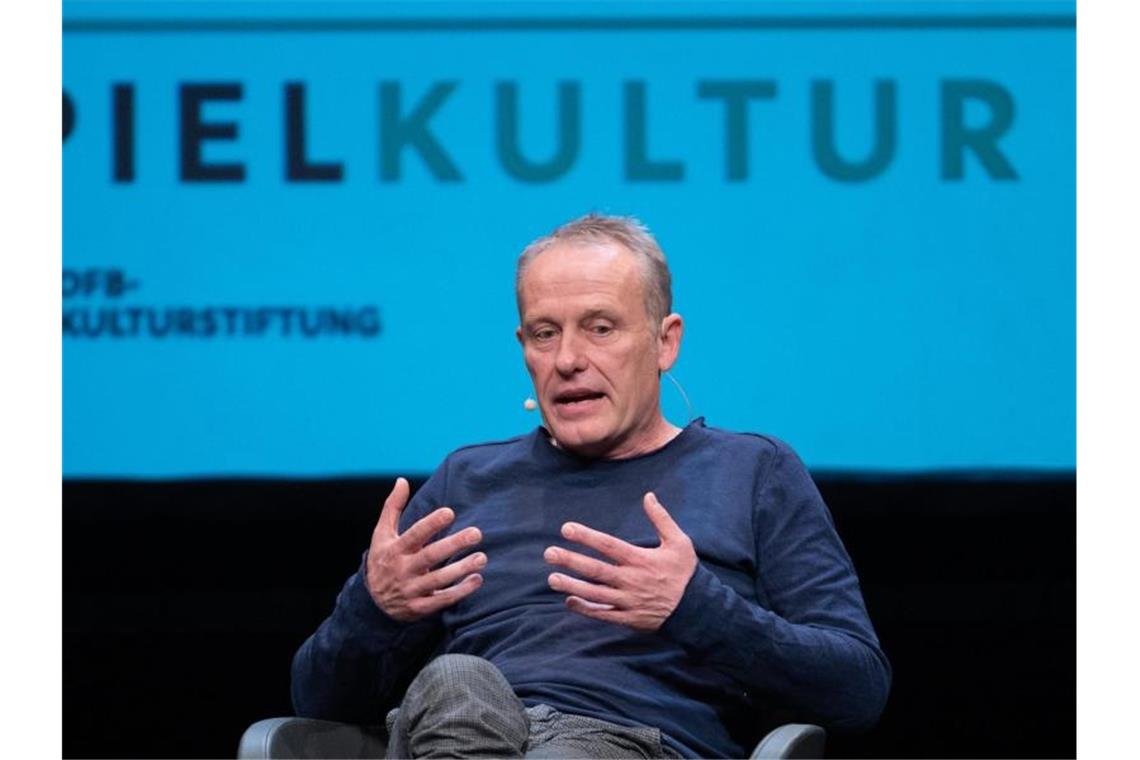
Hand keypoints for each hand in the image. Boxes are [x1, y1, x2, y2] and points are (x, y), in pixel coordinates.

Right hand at [365, 477, 484, 620]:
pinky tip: (477, 579)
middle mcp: (403, 570)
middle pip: (430, 556)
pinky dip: (460, 591)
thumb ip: (392, 507)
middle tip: (477, 533)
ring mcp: (411, 590)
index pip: (414, 535)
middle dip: (454, 544)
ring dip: (461, 569)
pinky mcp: (420, 607)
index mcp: (395, 550)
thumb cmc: (384, 559)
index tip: (450, 512)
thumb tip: (402, 480)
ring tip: (482, 557)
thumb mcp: (382, 534)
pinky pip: (442, 600)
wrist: (373, 602)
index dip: (431, 524)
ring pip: (439, 580)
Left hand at [543, 492, 697, 631]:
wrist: (697, 610)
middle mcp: (631, 580)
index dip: (587, 537)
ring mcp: (628, 601)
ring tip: (551, 578)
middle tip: (549, 553)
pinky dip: (585, 609)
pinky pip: (603, 614)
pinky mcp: (628, 618)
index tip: (566, 528)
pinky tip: (569, 601)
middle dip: (571, 561)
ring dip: (572, 585)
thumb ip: (661, 519)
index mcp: (641, 560)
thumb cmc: (685, 572)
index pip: (608, 546)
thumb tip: (648, 495)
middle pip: (596, 570)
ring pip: (595, 593)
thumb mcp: (679, 542)